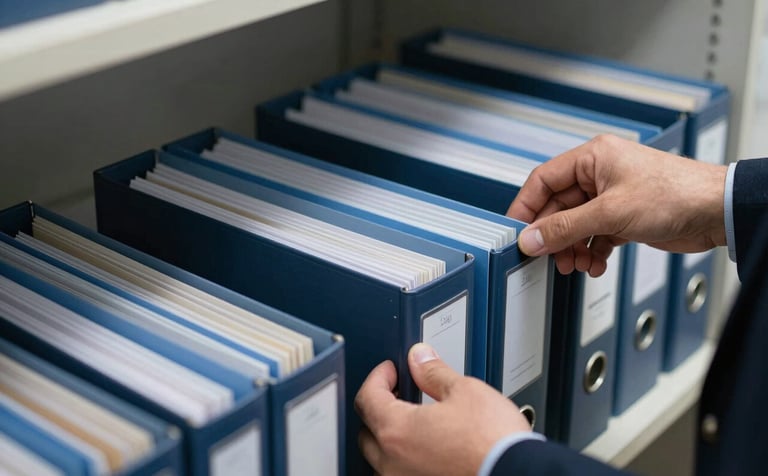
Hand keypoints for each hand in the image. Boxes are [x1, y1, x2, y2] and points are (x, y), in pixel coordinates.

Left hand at [355, 343, 531, 475]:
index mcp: (396, 432)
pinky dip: (407, 460)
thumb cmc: (494, 443)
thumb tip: (419, 358)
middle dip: (381, 407)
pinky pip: (401, 475)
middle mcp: (392, 464)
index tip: (391, 370)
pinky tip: (428, 450)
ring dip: (392, 438)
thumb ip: (433, 373)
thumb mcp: (465, 391)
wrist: (519, 475)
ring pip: (383, 459)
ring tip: (416, 421)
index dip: (379, 377)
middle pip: (368, 430)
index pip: (367, 398)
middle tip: (401, 392)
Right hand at [507, 134, 727, 275]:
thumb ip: (565, 228)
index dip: (526, 208)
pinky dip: (592, 252)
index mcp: (592, 158)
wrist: (716, 212)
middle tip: (550, 257)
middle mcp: (600, 175)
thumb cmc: (676, 194)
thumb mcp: (610, 213)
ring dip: (573, 248)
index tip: (517, 232)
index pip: (543, 180)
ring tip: (577, 264)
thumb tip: (532, 238)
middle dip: (554, 236)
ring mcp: (612, 197)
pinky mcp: (624, 217)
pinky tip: (596, 264)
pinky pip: (594, 236)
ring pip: (575, 225)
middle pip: (558, 208)